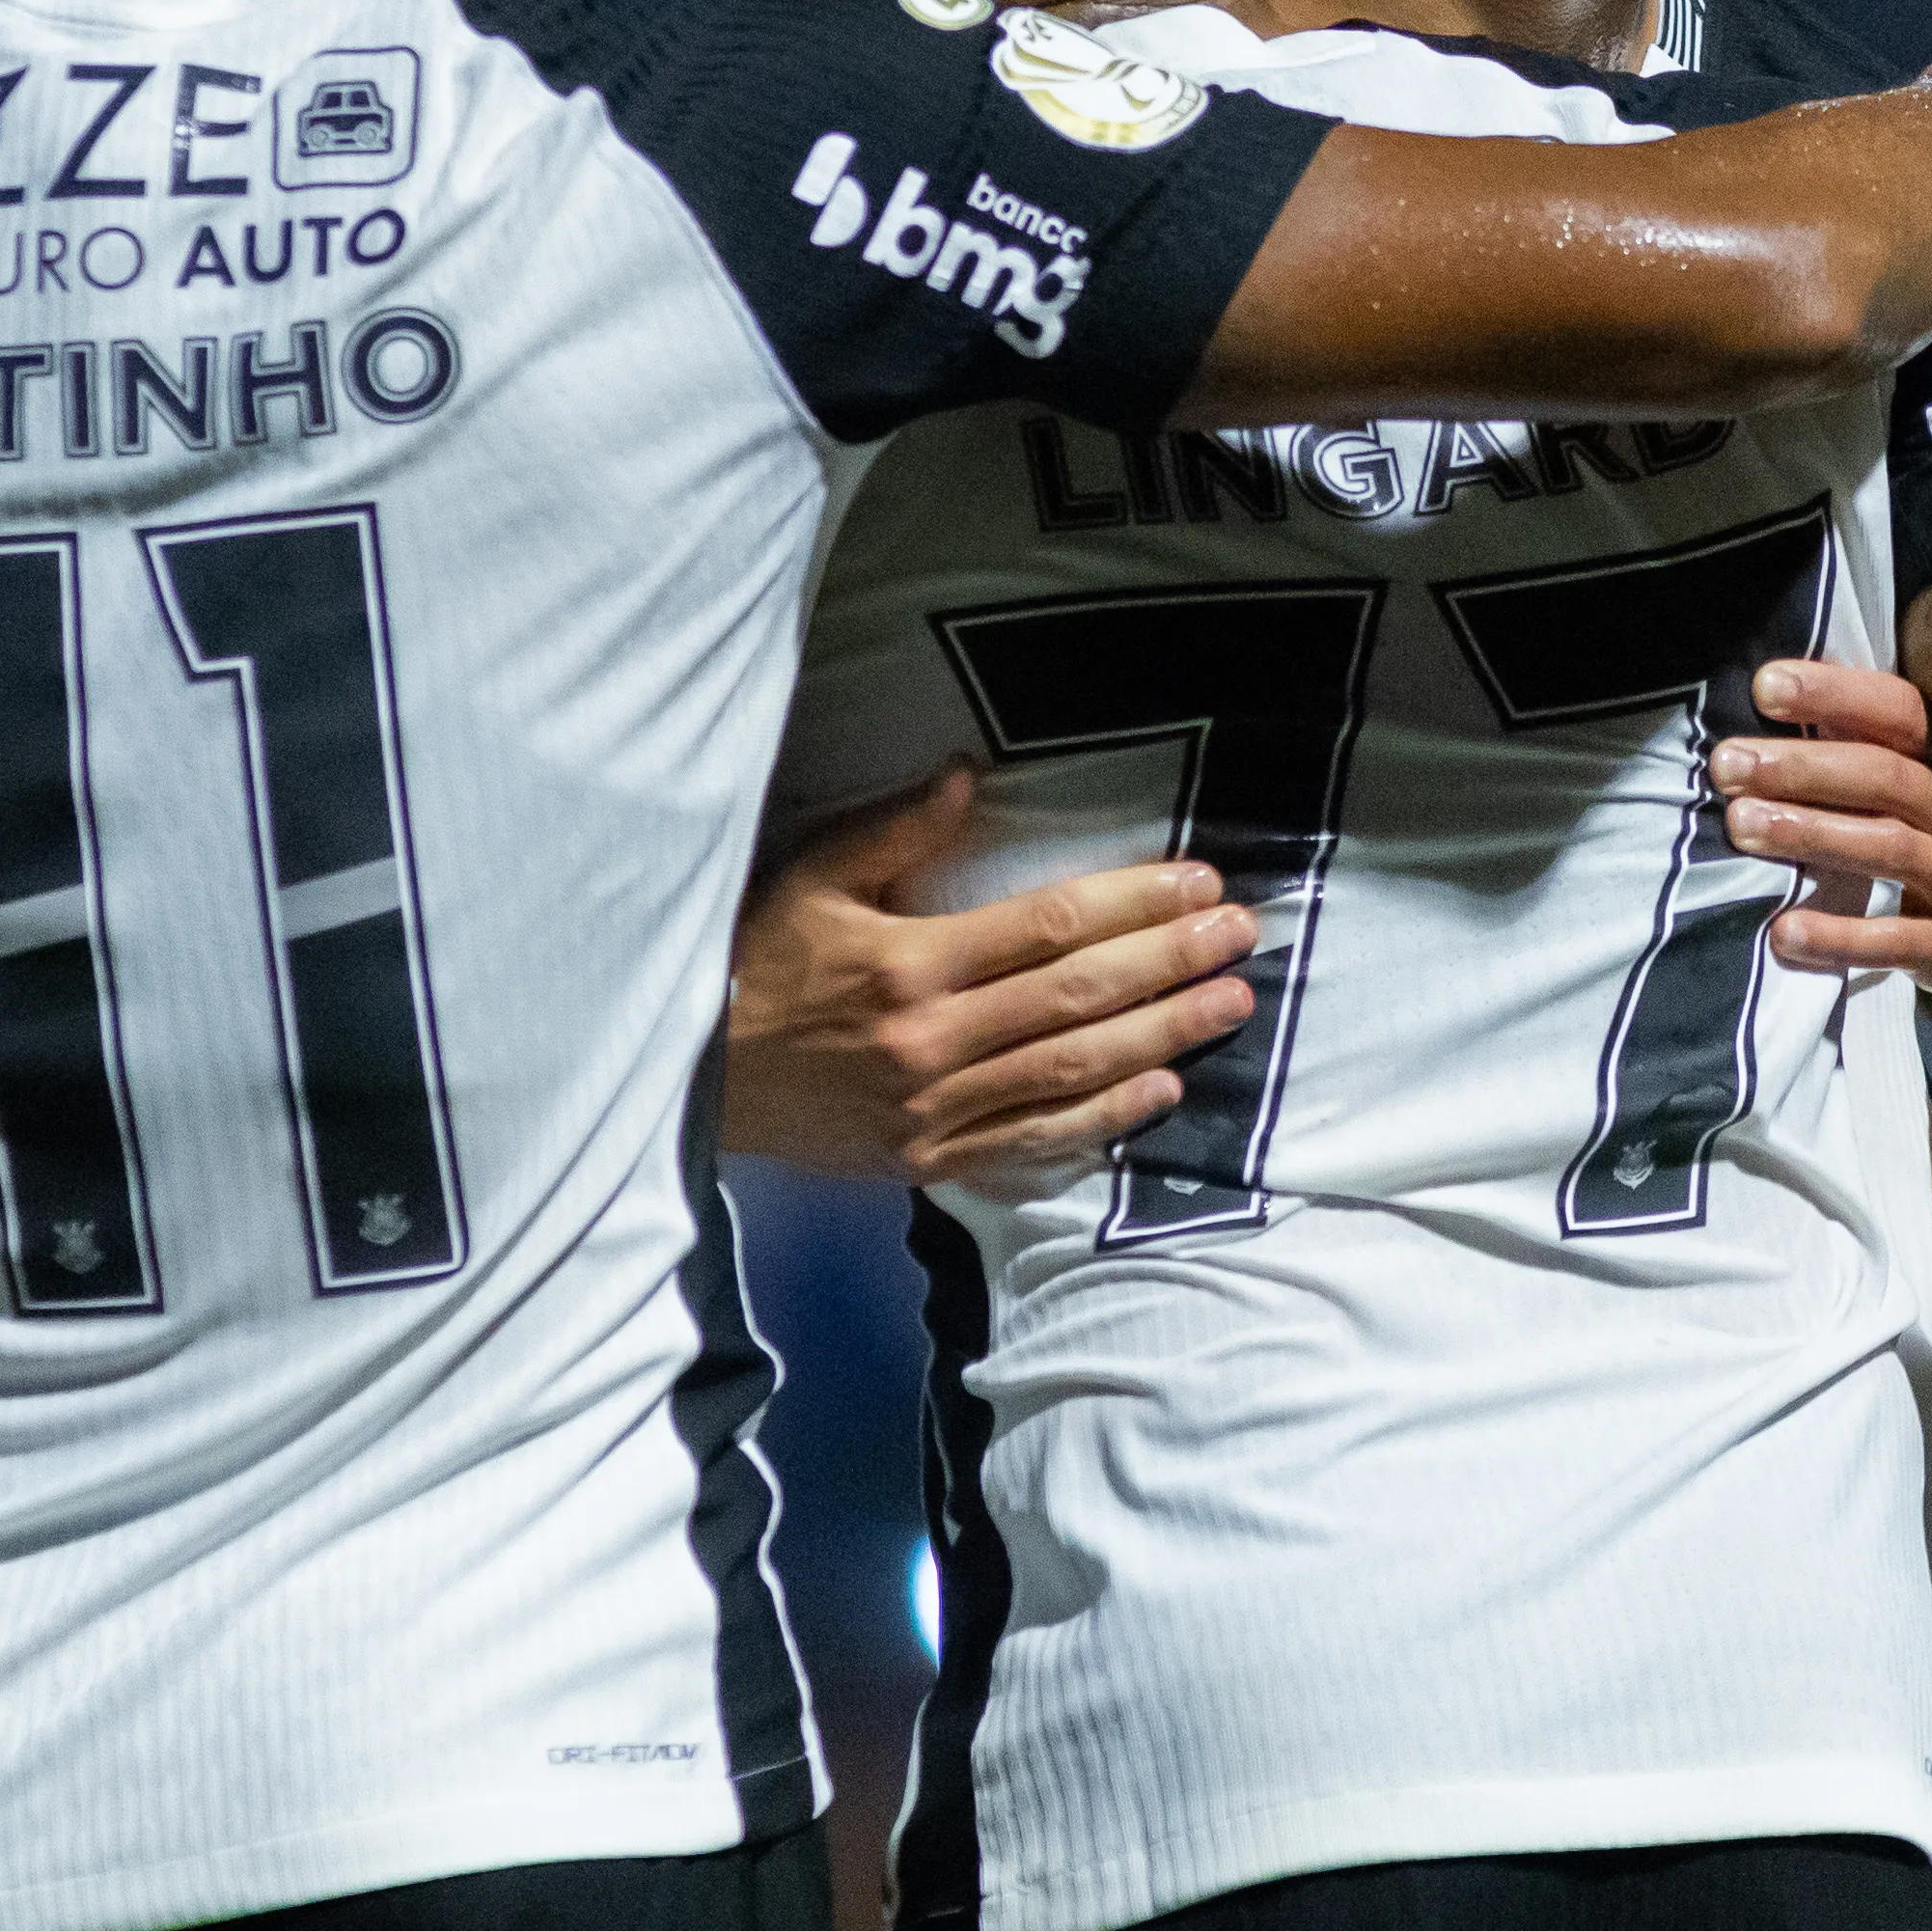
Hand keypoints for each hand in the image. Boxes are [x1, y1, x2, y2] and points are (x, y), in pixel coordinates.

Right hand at [725, 767, 1255, 1182]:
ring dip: (1163, 1036)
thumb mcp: (810, 877)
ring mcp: (934, 1108)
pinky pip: (1035, 1142)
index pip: (1047, 925)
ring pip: (1072, 1070)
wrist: (690, 1082)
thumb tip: (968, 771)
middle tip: (1241, 936)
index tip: (1197, 882)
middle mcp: (931, 1039)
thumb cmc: (752, 964)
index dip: (1132, 902)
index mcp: (908, 962)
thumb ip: (895, 828)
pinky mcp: (929, 1159)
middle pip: (1078, 996)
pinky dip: (1104, 1119)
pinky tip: (1162, 1091)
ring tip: (1231, 1005)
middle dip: (1171, 963)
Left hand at [1693, 657, 1931, 963]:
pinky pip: (1902, 943)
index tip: (1764, 686)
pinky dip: (1842, 938)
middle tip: (1726, 763)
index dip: (1835, 694)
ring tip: (1741, 824)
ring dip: (1812, 835)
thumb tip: (1804, 684)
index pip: (1901, 712)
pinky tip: (1784, 932)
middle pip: (1885, 777)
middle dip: (1802, 767)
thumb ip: (1890, 740)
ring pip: (1890, 850)